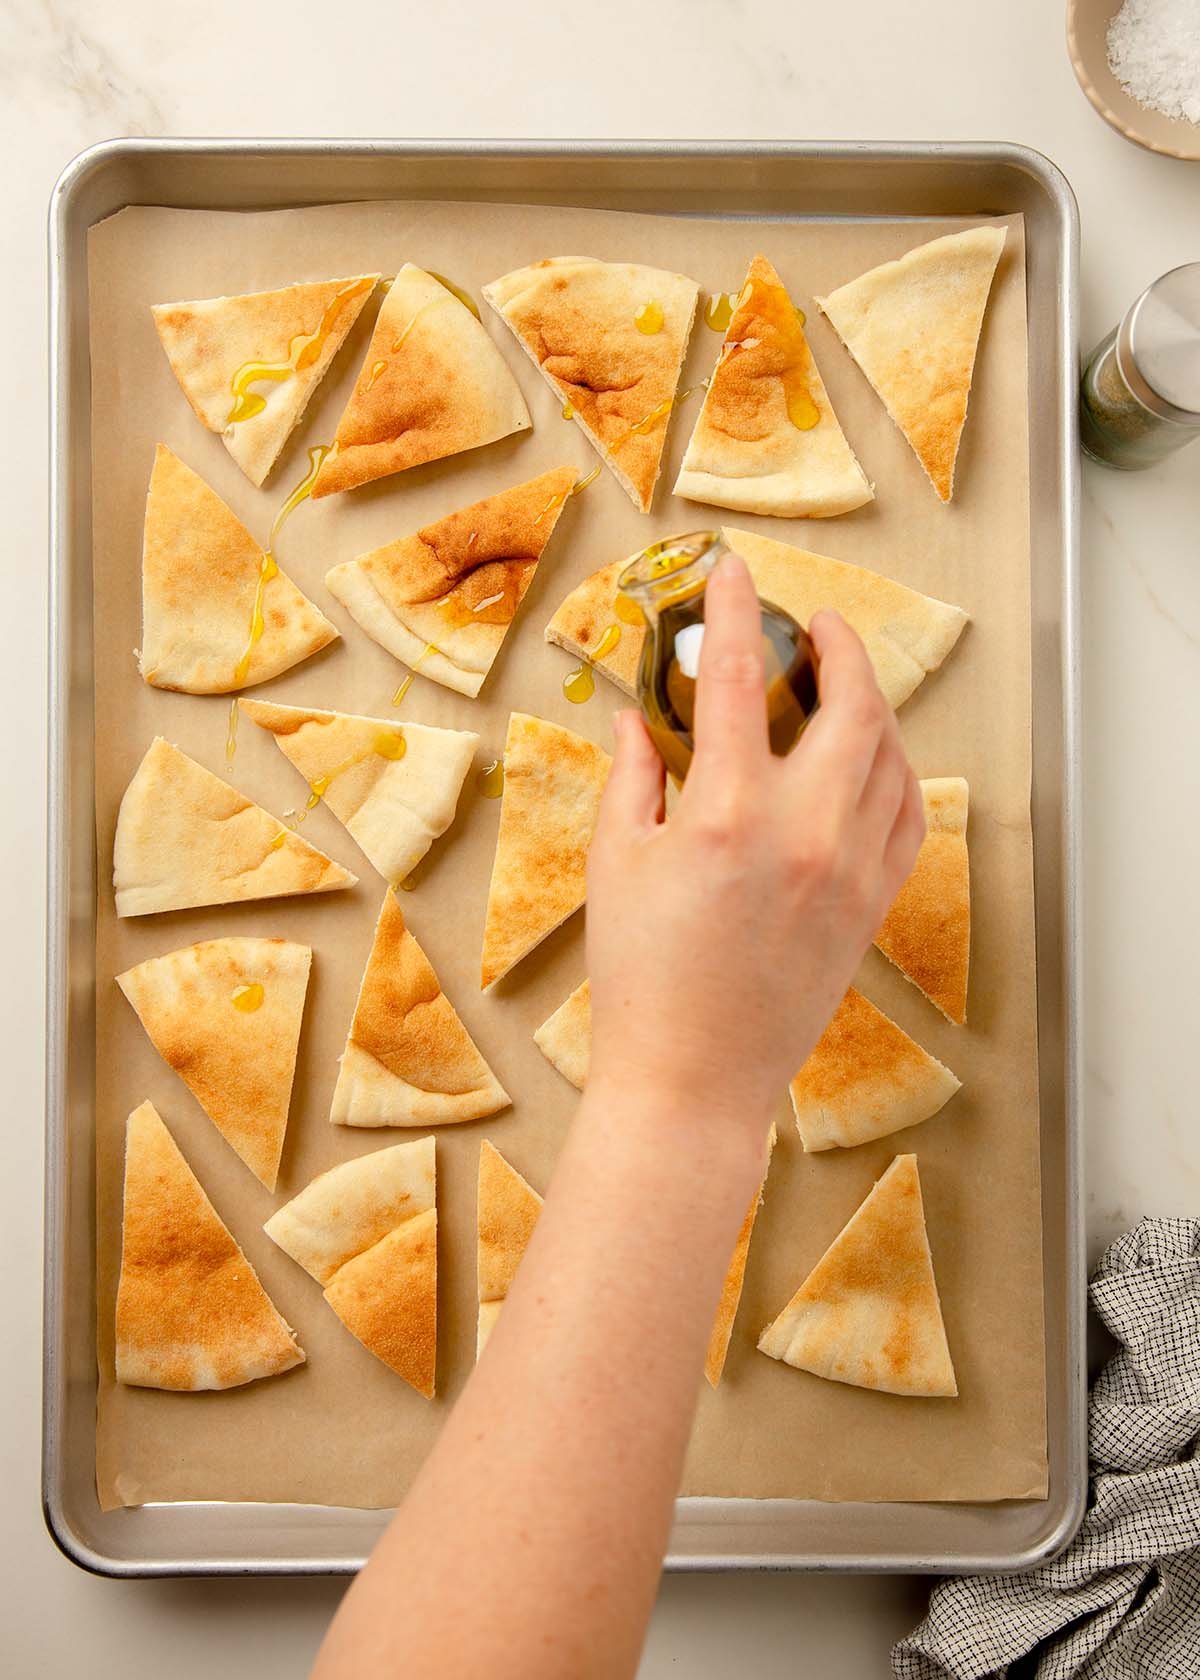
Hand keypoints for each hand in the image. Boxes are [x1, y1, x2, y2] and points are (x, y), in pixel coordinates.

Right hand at [585, 550, 923, 1136]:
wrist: (695, 1079)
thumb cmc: (642, 980)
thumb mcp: (616, 865)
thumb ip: (632, 777)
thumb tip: (636, 717)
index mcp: (727, 812)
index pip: (739, 677)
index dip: (733, 611)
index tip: (732, 571)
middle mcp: (805, 830)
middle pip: (851, 701)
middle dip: (838, 645)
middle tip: (814, 625)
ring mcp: (850, 868)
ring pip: (892, 754)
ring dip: (873, 703)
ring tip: (843, 686)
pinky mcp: (872, 904)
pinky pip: (906, 814)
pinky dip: (893, 769)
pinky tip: (868, 760)